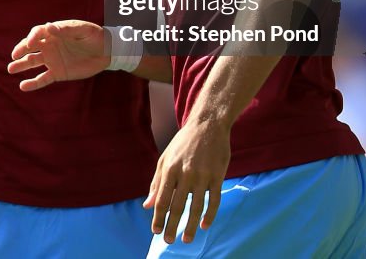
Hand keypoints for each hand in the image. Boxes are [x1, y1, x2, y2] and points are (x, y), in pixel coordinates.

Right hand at [7, 20, 108, 90]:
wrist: (107, 52)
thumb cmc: (95, 36)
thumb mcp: (82, 30)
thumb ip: (66, 29)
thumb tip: (48, 26)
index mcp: (54, 32)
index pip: (38, 33)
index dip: (32, 37)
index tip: (30, 44)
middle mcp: (50, 45)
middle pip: (31, 47)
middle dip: (21, 50)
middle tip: (14, 55)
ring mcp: (53, 59)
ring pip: (33, 62)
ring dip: (21, 65)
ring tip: (11, 69)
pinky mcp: (58, 73)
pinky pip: (43, 79)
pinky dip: (33, 83)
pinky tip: (23, 86)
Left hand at [144, 117, 230, 243]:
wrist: (208, 125)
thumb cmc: (183, 143)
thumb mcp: (165, 159)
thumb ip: (157, 183)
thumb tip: (147, 205)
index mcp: (170, 169)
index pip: (162, 199)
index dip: (158, 217)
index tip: (155, 231)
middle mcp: (185, 173)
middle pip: (177, 206)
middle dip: (171, 226)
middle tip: (168, 241)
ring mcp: (203, 175)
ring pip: (196, 207)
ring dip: (190, 225)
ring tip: (186, 239)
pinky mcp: (218, 176)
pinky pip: (214, 200)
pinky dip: (209, 215)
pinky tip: (204, 226)